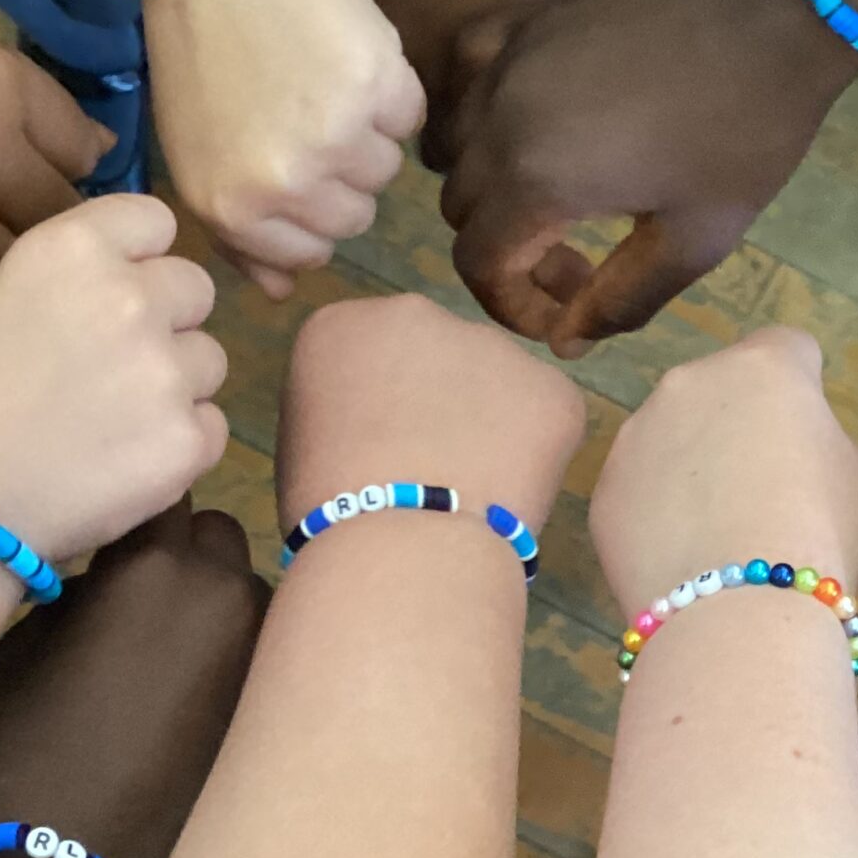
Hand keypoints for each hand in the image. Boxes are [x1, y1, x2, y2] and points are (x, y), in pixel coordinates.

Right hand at [0, 195, 229, 565]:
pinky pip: (211, 427)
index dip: (138, 257)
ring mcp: (167, 371)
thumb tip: (110, 296)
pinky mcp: (188, 440)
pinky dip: (178, 445)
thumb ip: (66, 291)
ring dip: (176, 385)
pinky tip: (122, 465)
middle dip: (165, 321)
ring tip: (112, 423)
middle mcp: (131, 297)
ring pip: (209, 360)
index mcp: (72, 249)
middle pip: (195, 288)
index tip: (112, 291)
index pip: (154, 219)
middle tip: (113, 367)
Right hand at [0, 501, 268, 857]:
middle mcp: (222, 587)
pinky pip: (259, 643)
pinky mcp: (276, 689)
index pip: (160, 489)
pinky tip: (196, 688)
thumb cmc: (30, 737)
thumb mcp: (30, 638)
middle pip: (215, 533)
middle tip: (142, 593)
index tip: (117, 522)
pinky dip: (232, 650)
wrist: (74, 851)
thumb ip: (84, 582)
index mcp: (152, 562)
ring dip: (213, 601)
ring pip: (244, 587)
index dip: (134, 503)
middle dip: (183, 550)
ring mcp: (260, 640)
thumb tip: (114, 567)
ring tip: (170, 651)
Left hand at [143, 0, 426, 298]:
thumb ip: (239, 234)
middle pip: (355, 217)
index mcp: (233, 208)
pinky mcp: (380, 89)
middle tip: (306, 115)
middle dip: (340, 175)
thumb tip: (283, 293)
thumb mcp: (196, 157)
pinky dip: (391, 93)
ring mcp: (337, 139)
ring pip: (386, 172)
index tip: (296, 167)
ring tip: (322, 82)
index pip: (310, 254)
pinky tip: (347, 58)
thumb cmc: (199, 57)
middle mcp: (286, 185)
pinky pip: (410, 119)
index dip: (309, 211)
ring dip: (367, 134)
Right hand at [276, 291, 582, 534]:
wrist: (401, 543)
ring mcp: (493, 344)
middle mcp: (419, 314)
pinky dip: (539, 455)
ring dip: (493, 424)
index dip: (383, 407)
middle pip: (439, 356)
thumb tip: (376, 423)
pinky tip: (511, 496)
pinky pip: (548, 418)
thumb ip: (344, 409)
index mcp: (346, 326)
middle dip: (442, 401)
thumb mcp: (305, 443)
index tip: (380, 449)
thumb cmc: (329, 512)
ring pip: (498, 384)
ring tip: (475, 489)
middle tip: (435, 468)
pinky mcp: (552, 387)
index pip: (372, 355)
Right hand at [442, 0, 857, 354]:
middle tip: (581, 264)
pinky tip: (523, 123)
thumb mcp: (696, 240)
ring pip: (452, 146)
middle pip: (461, 211)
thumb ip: (621, 299)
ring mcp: (505, 59)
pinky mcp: (524, 18)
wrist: (774, 12)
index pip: (478, 264)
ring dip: (486, 187)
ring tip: (550, 199)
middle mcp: (499, 118)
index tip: (565, 314)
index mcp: (538, 179)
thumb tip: (566, 340)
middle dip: (510, 254)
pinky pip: (463, 73)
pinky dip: (475, 111)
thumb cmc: (745, 132)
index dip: (514, 306)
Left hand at [588, 327, 857, 614]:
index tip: (806, 428)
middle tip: (760, 487)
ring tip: (715, 531)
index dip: (803, 384)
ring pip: (669, 435)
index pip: (788, 347)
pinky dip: (656, 510)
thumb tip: (791, 446)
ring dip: (690, 463)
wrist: (737, 613)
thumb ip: (818, 438)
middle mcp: (690, 382)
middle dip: (737, 422)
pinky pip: (638, 487)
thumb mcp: (854, 476)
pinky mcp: (604, 489)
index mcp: (764, 367)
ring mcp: (636, 433)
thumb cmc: (818, 537)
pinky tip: (681, 556)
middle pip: (719, 387)